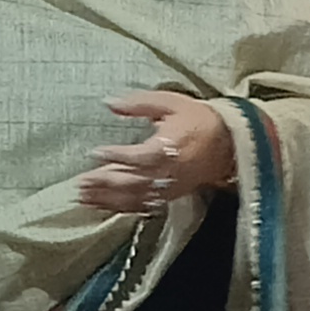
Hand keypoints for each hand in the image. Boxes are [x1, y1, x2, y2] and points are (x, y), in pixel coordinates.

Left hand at [74, 92, 236, 212]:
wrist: (228, 142)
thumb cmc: (198, 119)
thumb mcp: (170, 102)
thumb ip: (140, 104)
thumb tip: (110, 103)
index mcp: (170, 147)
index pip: (140, 156)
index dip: (117, 156)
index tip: (96, 152)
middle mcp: (169, 171)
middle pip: (133, 181)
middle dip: (105, 183)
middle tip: (81, 182)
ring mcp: (170, 186)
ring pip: (135, 197)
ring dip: (108, 199)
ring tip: (83, 197)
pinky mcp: (170, 195)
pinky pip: (143, 205)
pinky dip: (121, 208)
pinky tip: (102, 206)